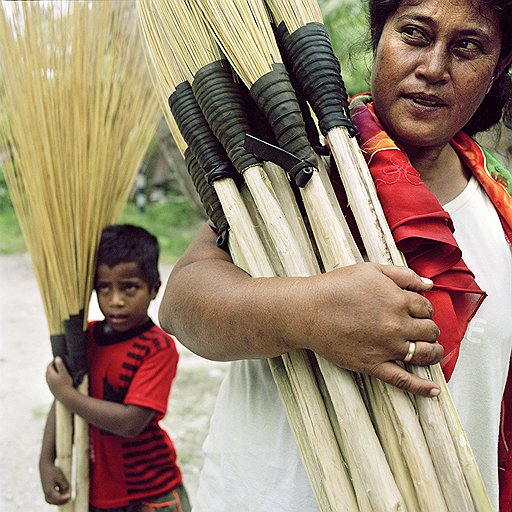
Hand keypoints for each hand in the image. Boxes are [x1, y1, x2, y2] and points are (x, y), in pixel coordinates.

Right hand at [39, 460, 70, 504]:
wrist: (46, 467)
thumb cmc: (54, 471)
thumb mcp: (60, 477)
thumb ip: (64, 485)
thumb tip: (66, 492)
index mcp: (49, 490)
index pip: (57, 498)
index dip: (64, 498)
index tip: (70, 495)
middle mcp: (46, 492)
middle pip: (54, 501)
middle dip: (62, 501)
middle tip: (70, 498)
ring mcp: (45, 492)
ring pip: (51, 501)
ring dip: (59, 501)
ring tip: (67, 498)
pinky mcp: (46, 491)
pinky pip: (50, 498)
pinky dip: (56, 499)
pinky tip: (63, 495)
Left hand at [46, 357, 73, 400]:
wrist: (65, 396)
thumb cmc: (66, 383)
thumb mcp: (64, 373)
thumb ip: (60, 365)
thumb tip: (57, 358)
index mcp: (50, 375)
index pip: (49, 366)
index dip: (52, 362)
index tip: (56, 360)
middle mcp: (48, 380)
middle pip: (47, 372)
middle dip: (51, 368)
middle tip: (56, 364)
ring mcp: (49, 385)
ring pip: (48, 377)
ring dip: (51, 373)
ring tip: (56, 371)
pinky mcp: (52, 389)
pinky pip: (50, 382)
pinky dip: (52, 379)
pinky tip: (57, 380)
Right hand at [283, 263, 441, 395]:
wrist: (308, 310)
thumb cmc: (335, 288)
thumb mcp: (371, 270)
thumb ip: (403, 274)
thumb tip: (428, 284)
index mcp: (398, 300)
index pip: (427, 307)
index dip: (424, 308)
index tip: (417, 310)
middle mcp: (397, 325)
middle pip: (430, 330)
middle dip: (429, 328)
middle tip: (421, 327)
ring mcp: (387, 348)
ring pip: (425, 354)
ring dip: (434, 353)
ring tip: (432, 351)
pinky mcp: (373, 365)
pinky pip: (403, 380)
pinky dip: (421, 388)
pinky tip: (433, 390)